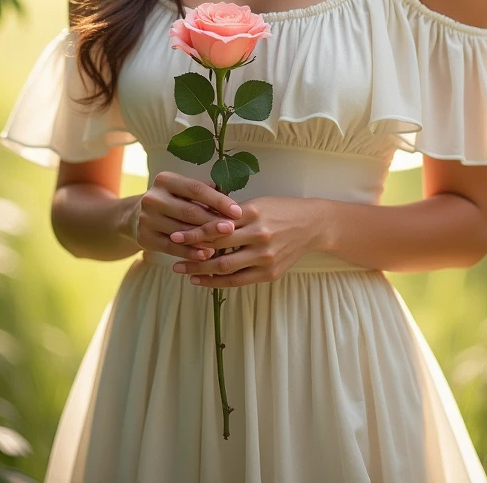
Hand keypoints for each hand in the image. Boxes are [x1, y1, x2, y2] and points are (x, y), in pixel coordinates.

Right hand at [133, 171, 242, 262]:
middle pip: (189, 211)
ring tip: (224, 243)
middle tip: (232, 228)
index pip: (196, 189)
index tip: (237, 211)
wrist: (137, 216)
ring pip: (182, 231)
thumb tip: (230, 199)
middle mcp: (153, 197)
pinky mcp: (145, 238)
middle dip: (213, 221)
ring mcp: (147, 218)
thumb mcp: (183, 190)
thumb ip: (205, 192)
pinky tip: (206, 254)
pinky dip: (190, 252)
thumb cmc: (172, 200)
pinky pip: (172, 247)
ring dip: (204, 239)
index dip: (218, 200)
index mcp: (165, 180)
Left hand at [171, 195, 322, 286]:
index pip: (217, 226)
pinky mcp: (270, 273)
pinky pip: (239, 281)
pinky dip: (218, 283)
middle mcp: (259, 235)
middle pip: (218, 248)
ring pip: (226, 268)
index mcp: (253, 213)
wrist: (312, 224)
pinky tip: (203, 280)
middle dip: (193, 254)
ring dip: (201, 271)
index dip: (194, 233)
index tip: (175, 235)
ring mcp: (266, 256)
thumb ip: (230, 214)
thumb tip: (199, 219)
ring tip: (184, 271)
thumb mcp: (256, 203)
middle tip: (174, 257)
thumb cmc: (280, 209)